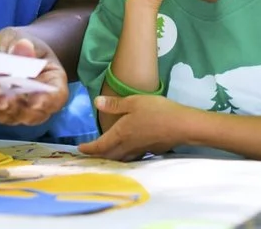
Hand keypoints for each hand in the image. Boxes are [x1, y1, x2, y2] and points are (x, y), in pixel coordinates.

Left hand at [0, 30, 68, 126]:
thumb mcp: (24, 38)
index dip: (47, 101)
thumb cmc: (22, 43)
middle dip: (17, 109)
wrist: (10, 49)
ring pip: (12, 117)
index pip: (57, 97)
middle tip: (4, 101)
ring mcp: (18, 108)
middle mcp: (38, 101)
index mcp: (53, 81)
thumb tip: (22, 46)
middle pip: (33, 114)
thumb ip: (24, 45)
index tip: (34, 101)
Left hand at [77, 95, 193, 159]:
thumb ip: (115, 104)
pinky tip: (126, 151)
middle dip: (96, 155)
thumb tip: (95, 102)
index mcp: (119, 134)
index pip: (99, 145)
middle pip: (106, 156)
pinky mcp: (148, 151)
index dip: (88, 148)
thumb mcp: (134, 102)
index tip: (80, 148)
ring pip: (118, 158)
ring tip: (105, 154)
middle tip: (90, 153)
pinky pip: (129, 157)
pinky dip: (122, 156)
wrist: (180, 125)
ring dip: (108, 158)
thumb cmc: (156, 111)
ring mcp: (137, 150)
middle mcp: (125, 146)